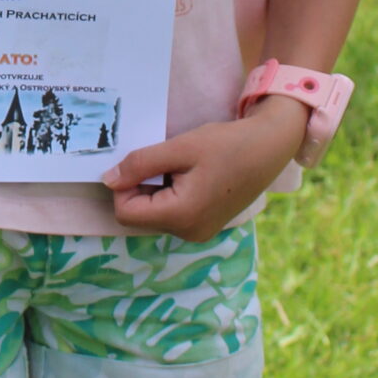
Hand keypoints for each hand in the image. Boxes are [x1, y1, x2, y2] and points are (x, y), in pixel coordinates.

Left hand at [102, 97, 309, 239]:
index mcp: (181, 217)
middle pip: (140, 215)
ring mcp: (199, 232)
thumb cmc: (227, 144)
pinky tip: (191, 173)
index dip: (124, 185)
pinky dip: (171, 192)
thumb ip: (140, 164)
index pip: (126, 212)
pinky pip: (173, 213)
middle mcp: (189, 233)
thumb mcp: (180, 147)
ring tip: (182, 165)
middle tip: (164, 159)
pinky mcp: (205, 225)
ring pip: (155, 213)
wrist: (270, 147)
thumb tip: (108, 180)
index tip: (142, 161)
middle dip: (142, 186)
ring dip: (157, 187)